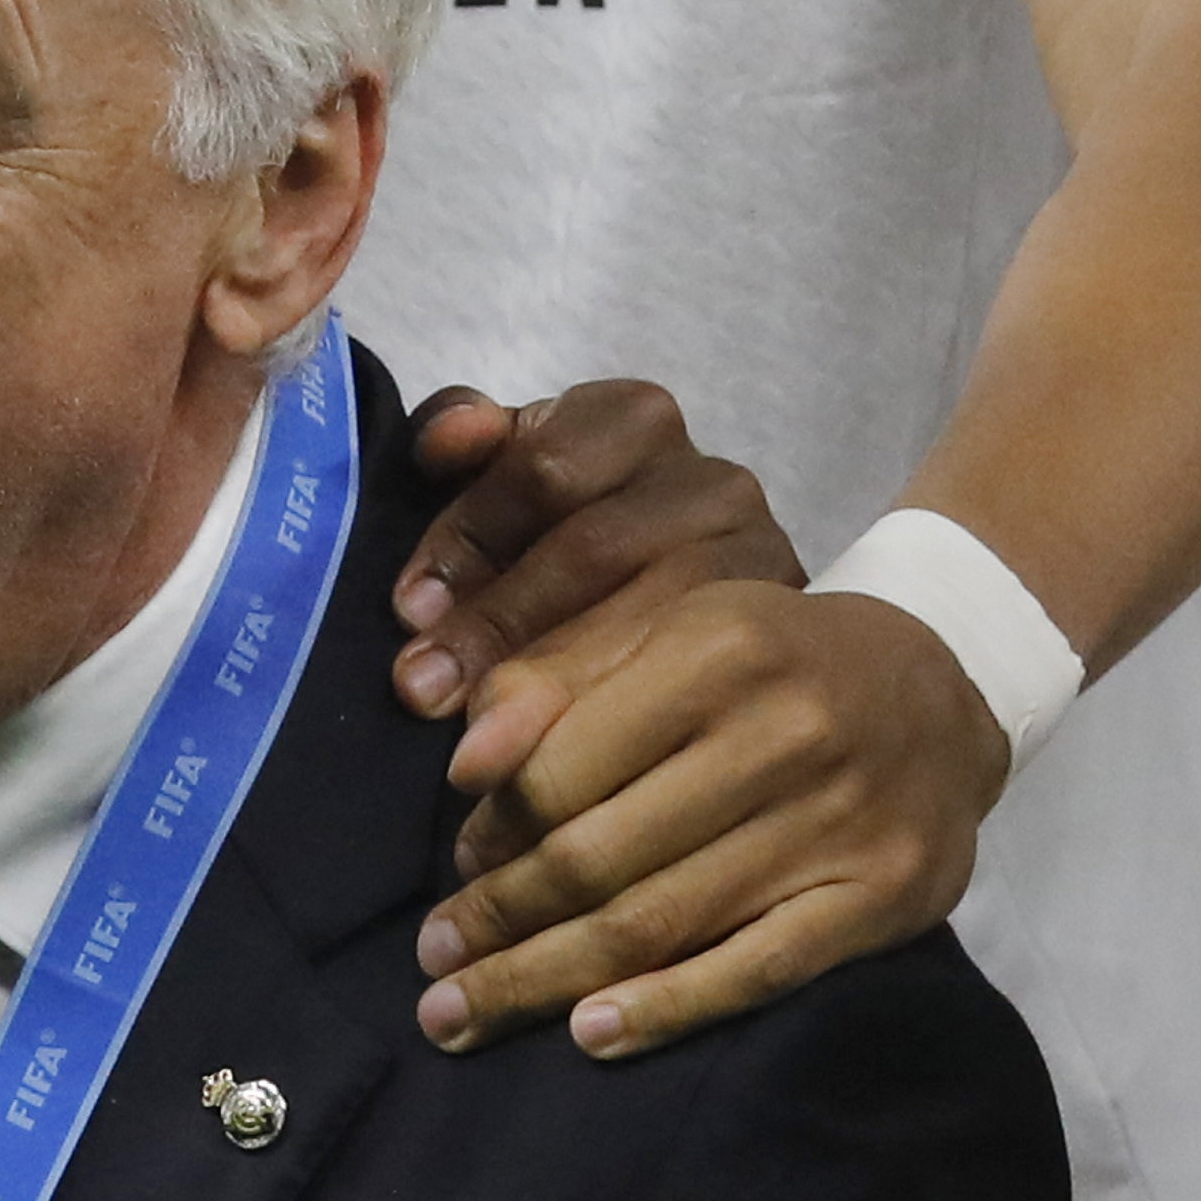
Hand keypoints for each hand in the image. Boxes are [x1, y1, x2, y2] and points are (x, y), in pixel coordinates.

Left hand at [384, 377, 803, 720]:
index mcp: (636, 422)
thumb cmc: (571, 544)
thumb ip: (469, 445)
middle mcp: (712, 483)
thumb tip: (443, 441)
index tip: (409, 608)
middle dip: (498, 625)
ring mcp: (763, 560)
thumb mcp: (513, 488)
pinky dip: (622, 736)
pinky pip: (704, 691)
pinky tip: (562, 778)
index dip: (469, 536)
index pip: (546, 467)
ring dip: (556, 688)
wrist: (713, 599)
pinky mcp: (791, 638)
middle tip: (423, 692)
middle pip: (597, 549)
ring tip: (478, 746)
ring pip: (656, 625)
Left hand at [395, 383, 1012, 1064]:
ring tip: (468, 1013)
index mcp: (721, 651)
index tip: (459, 870)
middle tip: (436, 967)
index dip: (494, 833)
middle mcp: (784, 733)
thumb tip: (467, 769)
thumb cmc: (780, 664)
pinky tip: (589, 1034)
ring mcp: (838, 822)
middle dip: (499, 921)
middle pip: (599, 856)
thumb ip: (565, 685)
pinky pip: (753, 970)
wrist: (949, 684)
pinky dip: (665, 1008)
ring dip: (546, 979)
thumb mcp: (681, 633)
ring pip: (660, 922)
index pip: (564, 768)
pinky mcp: (881, 896)